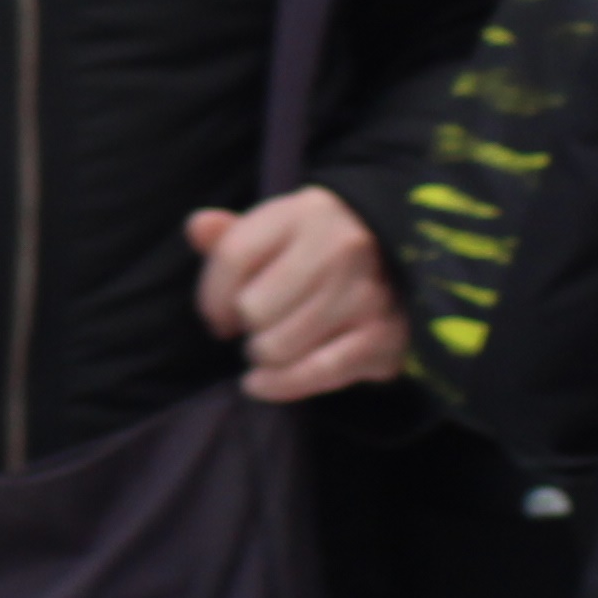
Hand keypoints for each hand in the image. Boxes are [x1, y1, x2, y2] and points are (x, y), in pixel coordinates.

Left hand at [186, 186, 407, 402]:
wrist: (400, 261)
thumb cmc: (318, 250)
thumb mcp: (277, 230)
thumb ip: (232, 234)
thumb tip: (197, 227)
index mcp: (306, 212)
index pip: (234, 255)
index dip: (211, 295)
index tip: (216, 314)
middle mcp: (340, 248)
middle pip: (253, 308)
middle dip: (245, 325)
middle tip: (258, 325)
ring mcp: (366, 293)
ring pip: (277, 347)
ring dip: (263, 355)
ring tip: (272, 344)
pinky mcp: (383, 336)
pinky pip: (314, 373)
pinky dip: (281, 384)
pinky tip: (262, 382)